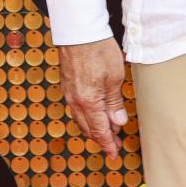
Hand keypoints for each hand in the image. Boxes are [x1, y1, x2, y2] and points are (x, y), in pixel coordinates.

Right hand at [57, 37, 127, 157]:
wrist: (78, 32)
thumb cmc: (98, 51)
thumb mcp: (114, 78)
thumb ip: (115, 102)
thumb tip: (118, 123)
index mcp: (88, 103)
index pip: (100, 131)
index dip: (108, 144)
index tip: (115, 154)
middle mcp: (75, 102)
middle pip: (89, 128)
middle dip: (102, 138)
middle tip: (115, 144)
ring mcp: (69, 94)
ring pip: (81, 119)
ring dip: (94, 127)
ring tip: (107, 131)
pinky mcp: (67, 85)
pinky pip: (76, 108)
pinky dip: (86, 116)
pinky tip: (94, 113)